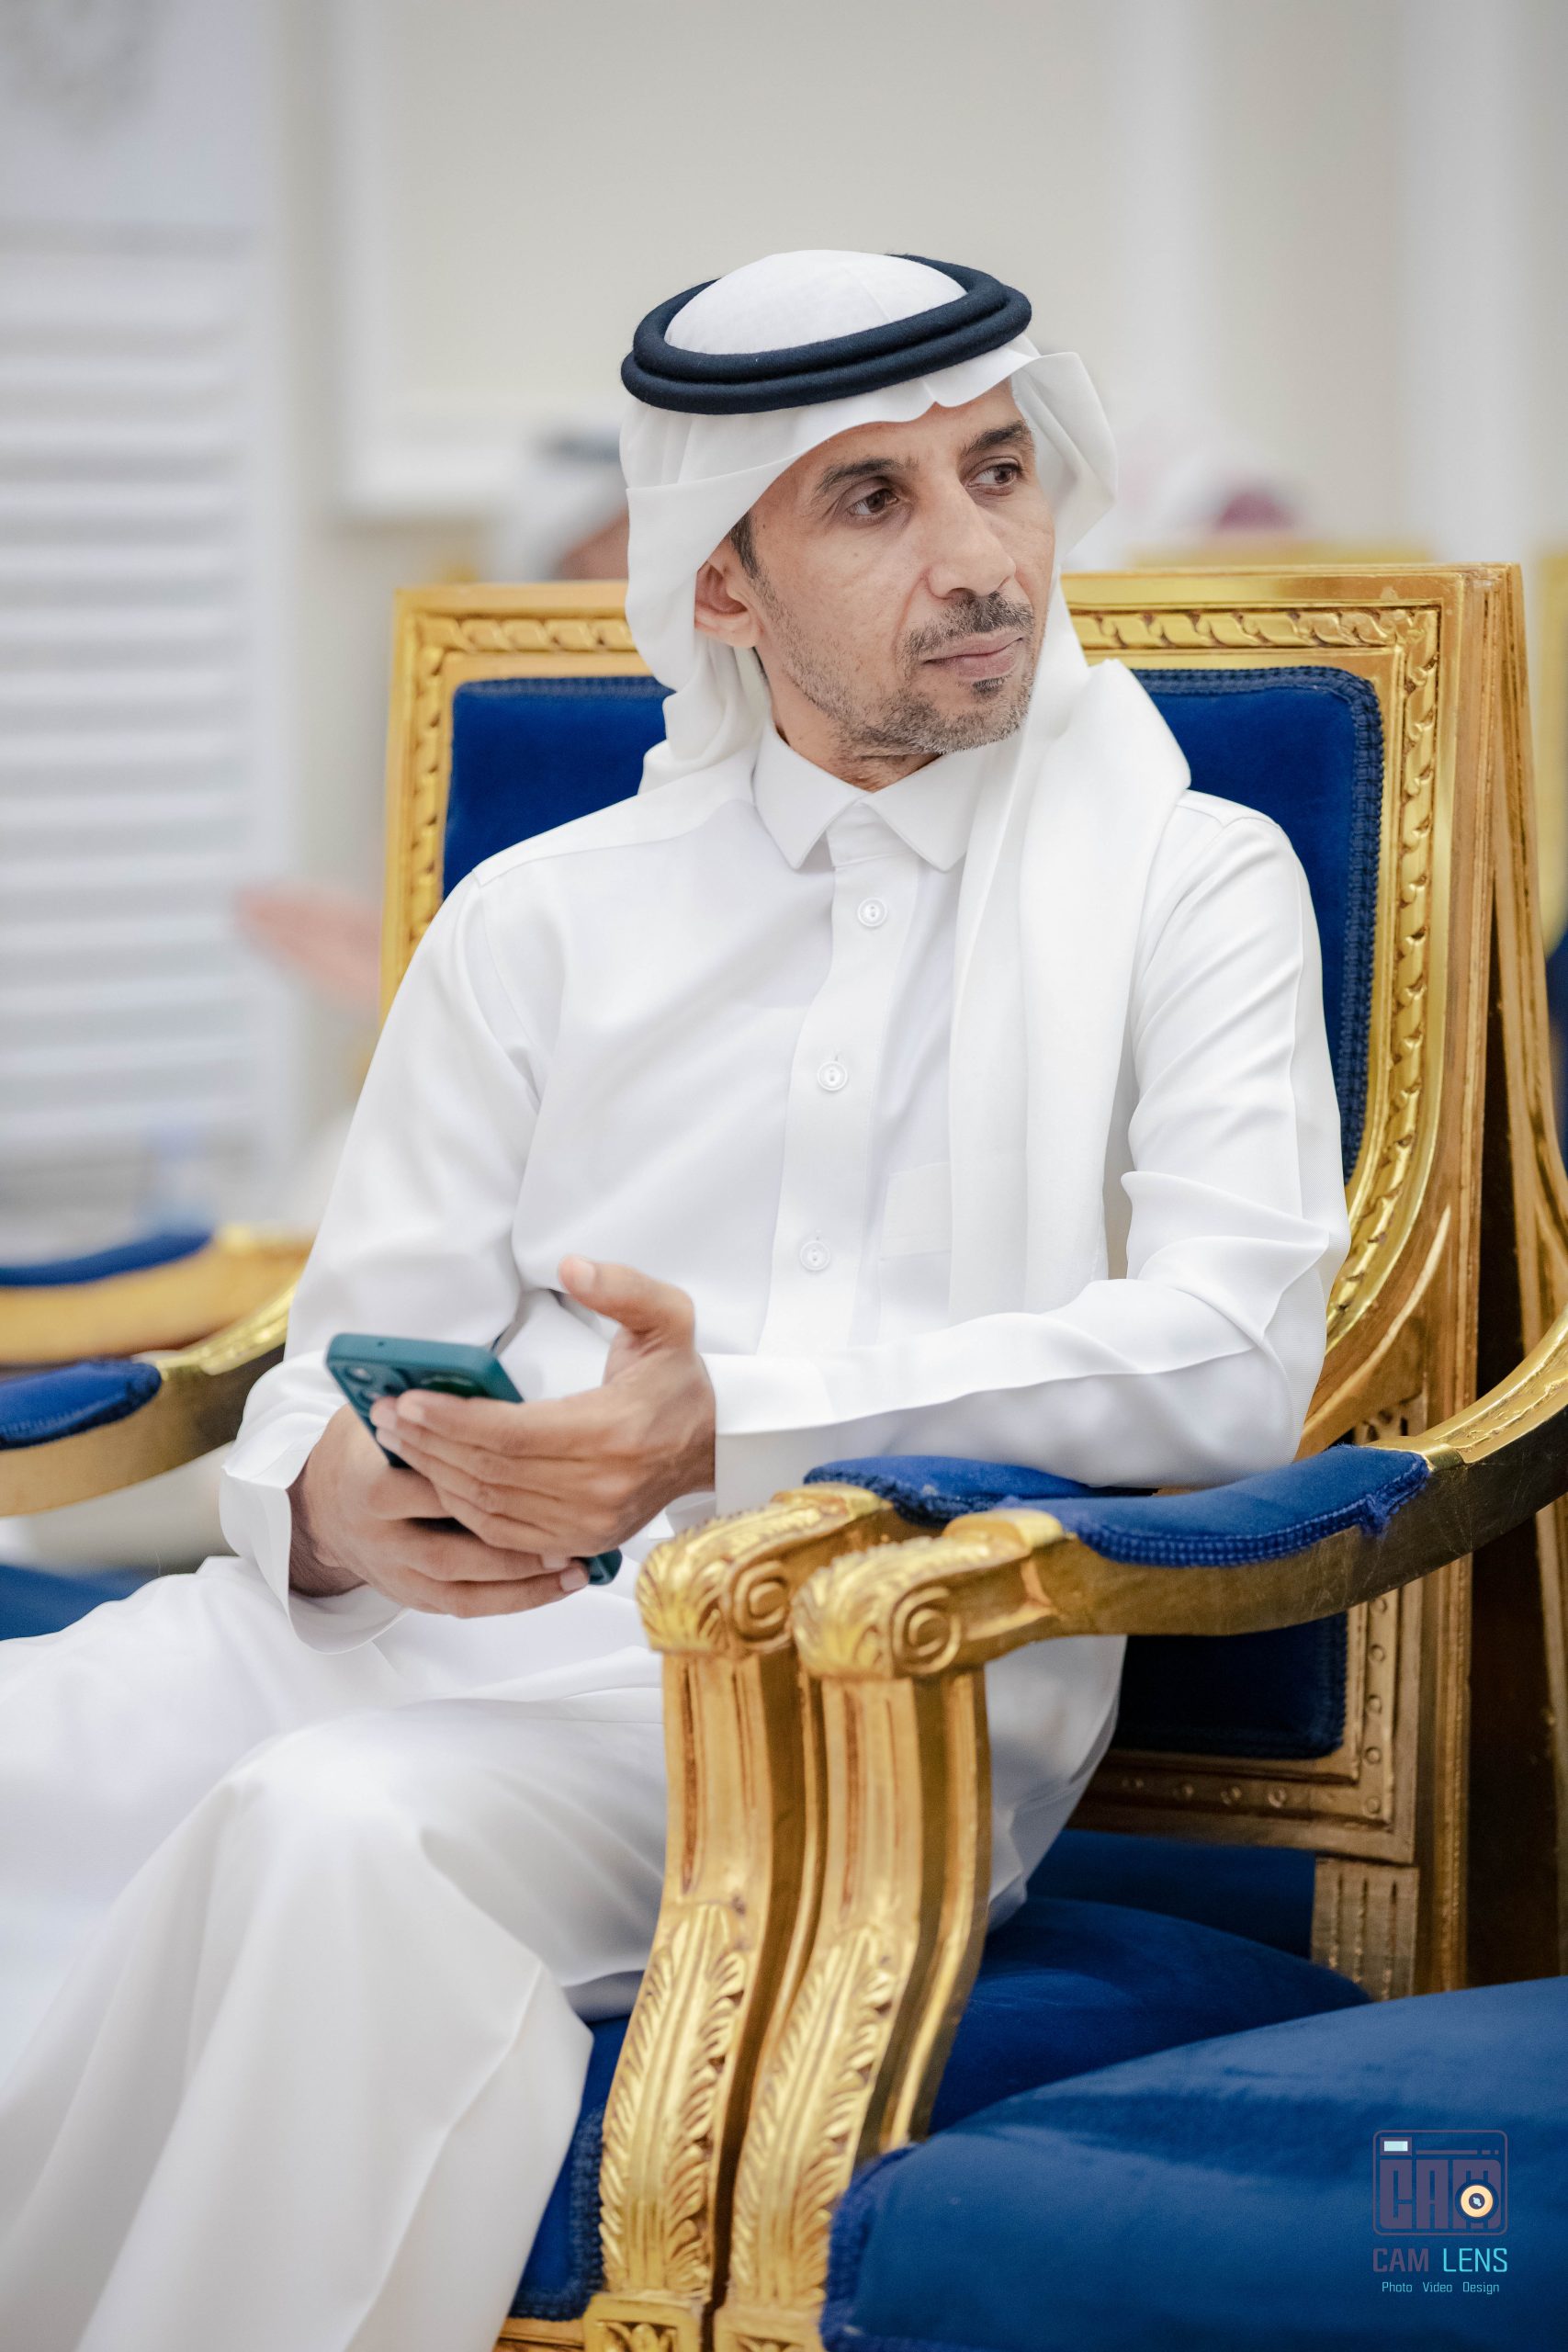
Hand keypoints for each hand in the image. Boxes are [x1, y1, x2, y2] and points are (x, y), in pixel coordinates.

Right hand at [288, 1404, 589, 1617]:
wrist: (322, 1508)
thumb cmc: (365, 1451)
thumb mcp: (383, 1417)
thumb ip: (428, 1412)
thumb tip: (489, 1393)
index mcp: (370, 1485)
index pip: (430, 1489)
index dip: (482, 1489)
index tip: (533, 1487)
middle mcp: (380, 1539)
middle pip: (451, 1551)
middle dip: (511, 1550)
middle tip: (566, 1540)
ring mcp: (395, 1575)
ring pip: (463, 1589)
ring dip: (522, 1583)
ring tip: (573, 1569)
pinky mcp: (413, 1597)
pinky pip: (466, 1607)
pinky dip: (512, 1601)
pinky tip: (554, 1587)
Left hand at [368, 1256, 716, 1559]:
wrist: (710, 1443)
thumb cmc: (677, 1379)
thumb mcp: (667, 1316)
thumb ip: (622, 1287)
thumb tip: (572, 1267)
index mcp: (614, 1432)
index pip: (512, 1433)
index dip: (453, 1420)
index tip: (408, 1400)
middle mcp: (601, 1488)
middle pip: (491, 1472)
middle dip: (429, 1444)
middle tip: (385, 1416)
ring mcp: (590, 1523)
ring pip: (490, 1507)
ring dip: (436, 1475)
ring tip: (398, 1441)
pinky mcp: (581, 1543)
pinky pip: (504, 1534)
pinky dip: (463, 1508)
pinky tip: (436, 1477)